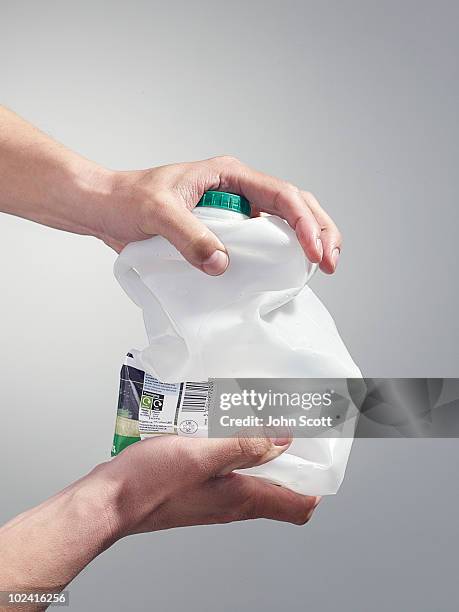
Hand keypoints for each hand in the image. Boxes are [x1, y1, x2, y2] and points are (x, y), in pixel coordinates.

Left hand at [0, 109, 340, 275]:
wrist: (104, 209)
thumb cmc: (126, 200)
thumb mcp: (157, 213)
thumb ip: (189, 236)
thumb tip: (222, 264)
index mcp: (229, 174)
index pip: (281, 194)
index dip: (304, 223)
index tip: (315, 252)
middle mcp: (236, 190)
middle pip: (294, 204)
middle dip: (319, 231)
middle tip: (331, 262)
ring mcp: (232, 211)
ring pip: (282, 221)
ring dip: (306, 241)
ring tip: (321, 265)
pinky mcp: (222, 231)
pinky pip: (258, 242)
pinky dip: (278, 255)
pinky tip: (286, 273)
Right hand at [95, 433, 319, 536]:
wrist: (109, 501)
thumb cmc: (150, 482)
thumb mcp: (203, 455)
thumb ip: (246, 446)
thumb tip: (285, 439)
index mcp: (242, 498)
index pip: (297, 506)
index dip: (314, 484)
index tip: (319, 453)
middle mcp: (232, 502)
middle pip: (277, 487)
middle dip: (290, 458)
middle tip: (290, 425)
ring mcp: (213, 496)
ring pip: (251, 474)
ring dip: (259, 449)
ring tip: (256, 418)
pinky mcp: (196, 486)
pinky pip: (226, 468)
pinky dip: (232, 449)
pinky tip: (220, 426)